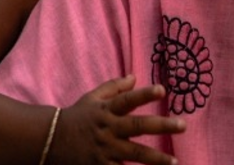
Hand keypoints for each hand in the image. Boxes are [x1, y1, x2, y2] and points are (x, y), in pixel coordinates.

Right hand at [49, 75, 185, 164]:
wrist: (50, 141)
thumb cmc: (76, 117)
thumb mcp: (92, 98)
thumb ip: (114, 87)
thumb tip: (135, 76)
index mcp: (107, 110)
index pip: (128, 100)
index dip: (144, 95)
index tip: (162, 90)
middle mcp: (108, 129)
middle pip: (137, 126)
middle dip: (161, 125)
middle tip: (183, 124)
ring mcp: (105, 150)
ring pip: (134, 154)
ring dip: (155, 158)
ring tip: (174, 161)